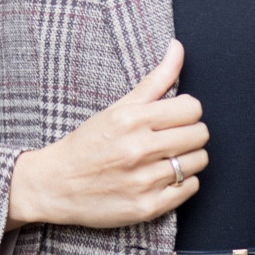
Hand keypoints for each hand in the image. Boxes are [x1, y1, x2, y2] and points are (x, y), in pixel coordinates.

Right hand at [6, 41, 207, 229]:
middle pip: (200, 134)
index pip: (192, 108)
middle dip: (190, 134)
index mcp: (131, 120)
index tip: (174, 118)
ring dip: (188, 159)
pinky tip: (163, 178)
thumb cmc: (87, 143)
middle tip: (171, 139)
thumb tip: (177, 47)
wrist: (55, 185)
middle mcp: (139, 149)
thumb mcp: (117, 107)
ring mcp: (143, 180)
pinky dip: (183, 183)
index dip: (187, 112)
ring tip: (167, 159)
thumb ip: (155, 79)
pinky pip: (190, 188)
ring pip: (198, 162)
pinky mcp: (146, 207)